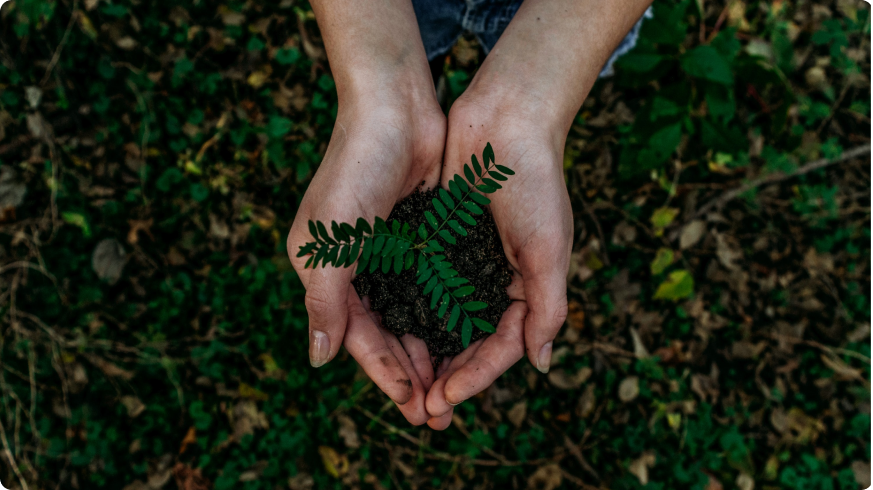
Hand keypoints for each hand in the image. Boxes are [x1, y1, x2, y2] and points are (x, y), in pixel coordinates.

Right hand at [287, 97, 445, 424]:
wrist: (395, 108)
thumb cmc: (355, 168)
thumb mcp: (330, 239)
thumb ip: (324, 300)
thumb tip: (318, 359)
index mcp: (324, 271)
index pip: (355, 335)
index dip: (383, 372)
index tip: (412, 404)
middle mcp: (354, 267)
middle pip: (384, 333)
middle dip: (409, 372)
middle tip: (437, 412)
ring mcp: (387, 254)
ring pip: (410, 316)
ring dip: (429, 351)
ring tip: (454, 386)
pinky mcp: (417, 238)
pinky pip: (431, 288)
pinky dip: (444, 315)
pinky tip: (465, 339)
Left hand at [424, 96, 572, 428]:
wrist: (505, 119)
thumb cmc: (535, 182)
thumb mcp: (548, 249)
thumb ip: (547, 308)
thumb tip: (540, 365)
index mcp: (527, 287)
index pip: (501, 346)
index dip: (475, 377)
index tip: (445, 399)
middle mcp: (495, 280)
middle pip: (469, 342)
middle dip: (447, 377)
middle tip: (422, 411)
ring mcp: (465, 261)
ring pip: (442, 320)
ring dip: (425, 353)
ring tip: (404, 385)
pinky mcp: (439, 240)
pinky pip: (423, 285)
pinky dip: (410, 311)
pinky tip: (389, 333)